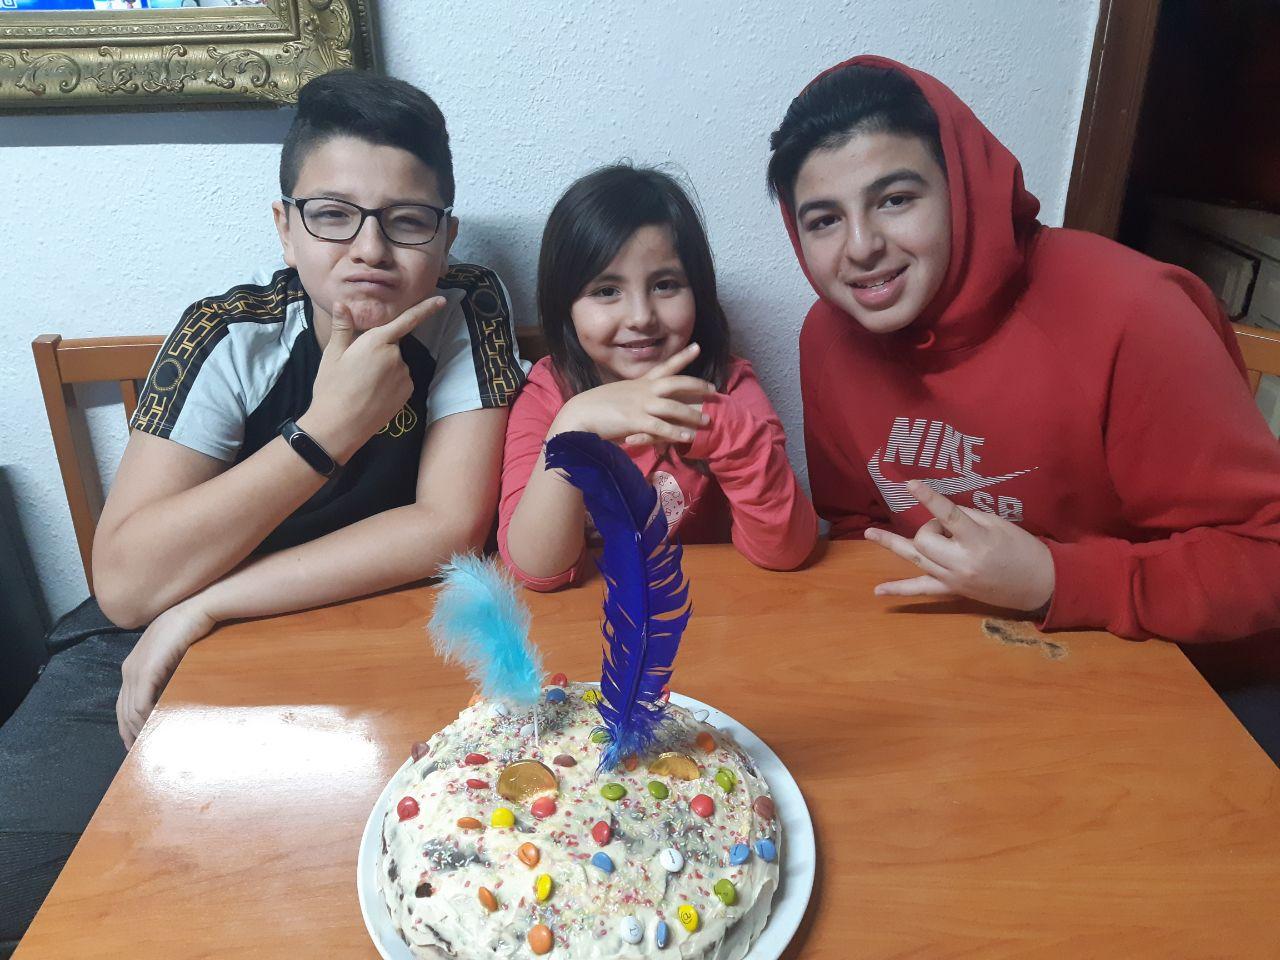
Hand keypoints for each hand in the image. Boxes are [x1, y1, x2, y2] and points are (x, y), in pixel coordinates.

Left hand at [116, 598, 215, 747]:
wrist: (195, 610)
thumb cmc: (188, 631)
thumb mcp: (172, 656)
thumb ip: (165, 674)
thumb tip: (169, 695)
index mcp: (132, 667)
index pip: (123, 704)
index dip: (127, 725)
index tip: (135, 743)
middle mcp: (128, 670)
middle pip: (123, 712)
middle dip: (129, 734)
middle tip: (139, 752)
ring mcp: (135, 670)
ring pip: (131, 711)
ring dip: (139, 730)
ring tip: (150, 745)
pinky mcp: (146, 670)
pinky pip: (141, 703)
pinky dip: (146, 719)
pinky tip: (156, 728)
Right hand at [299, 296, 445, 461]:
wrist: (340, 425)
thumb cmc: (332, 387)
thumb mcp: (332, 354)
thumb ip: (343, 327)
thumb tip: (343, 304)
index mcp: (377, 341)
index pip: (407, 320)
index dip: (426, 308)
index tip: (442, 300)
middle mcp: (395, 356)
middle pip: (392, 345)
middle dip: (378, 351)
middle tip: (356, 368)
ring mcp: (404, 375)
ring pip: (395, 363)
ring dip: (384, 368)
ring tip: (362, 384)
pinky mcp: (407, 392)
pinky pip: (400, 379)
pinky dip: (390, 383)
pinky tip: (373, 394)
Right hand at [552, 343, 713, 445]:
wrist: (579, 415)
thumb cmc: (595, 409)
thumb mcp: (618, 397)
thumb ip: (633, 400)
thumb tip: (643, 408)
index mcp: (639, 384)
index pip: (665, 366)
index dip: (683, 357)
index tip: (698, 347)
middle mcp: (643, 391)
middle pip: (676, 383)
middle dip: (696, 385)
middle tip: (712, 389)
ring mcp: (640, 405)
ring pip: (673, 407)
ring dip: (691, 414)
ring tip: (706, 420)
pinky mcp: (635, 421)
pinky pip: (661, 427)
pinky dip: (675, 432)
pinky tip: (688, 437)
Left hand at [865, 480, 1054, 612]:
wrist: (1038, 583)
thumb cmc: (1021, 547)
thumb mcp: (998, 523)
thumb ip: (966, 517)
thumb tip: (939, 516)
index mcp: (977, 541)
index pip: (948, 516)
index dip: (928, 498)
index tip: (910, 484)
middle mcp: (961, 563)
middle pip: (924, 540)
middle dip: (929, 528)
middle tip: (947, 528)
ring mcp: (953, 580)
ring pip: (915, 558)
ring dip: (902, 543)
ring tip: (870, 533)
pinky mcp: (951, 590)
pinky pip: (921, 590)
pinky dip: (899, 590)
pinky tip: (878, 591)